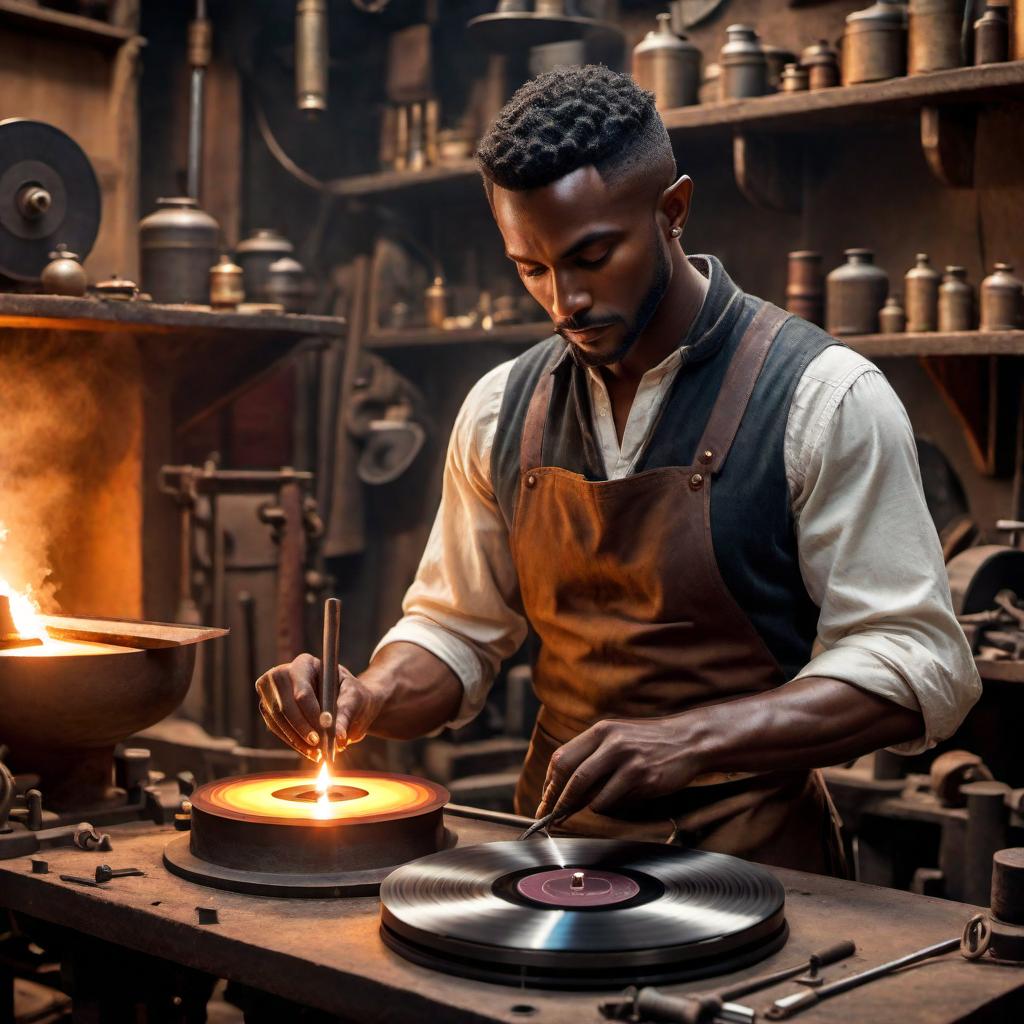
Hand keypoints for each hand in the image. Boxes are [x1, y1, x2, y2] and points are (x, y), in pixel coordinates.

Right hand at [255, 653, 386, 760]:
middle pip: (285, 706)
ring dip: (297, 740)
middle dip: (303, 729)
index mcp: (306, 663)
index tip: (326, 729)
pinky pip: (276, 728)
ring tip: (317, 753)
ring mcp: (271, 691)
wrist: (344, 700)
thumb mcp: (354, 699)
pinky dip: (292, 742)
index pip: (302, 691)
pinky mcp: (268, 708)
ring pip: (278, 720)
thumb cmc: (350, 694)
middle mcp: (282, 674)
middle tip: (320, 746)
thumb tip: (339, 738)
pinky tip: (308, 750)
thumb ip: (346, 714)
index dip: (312, 713)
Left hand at [536, 715, 703, 820]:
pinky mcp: (642, 777)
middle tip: (551, 816)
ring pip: (588, 790)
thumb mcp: (618, 738)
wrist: (689, 740)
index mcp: (601, 730)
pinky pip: (610, 801)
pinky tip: (615, 801)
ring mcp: (627, 759)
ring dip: (580, 807)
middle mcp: (611, 742)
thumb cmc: (650, 743)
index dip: (549, 782)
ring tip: (582, 811)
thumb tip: (565, 789)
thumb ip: (593, 756)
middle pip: (570, 774)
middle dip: (556, 799)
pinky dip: (605, 807)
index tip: (545, 800)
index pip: (562, 757)